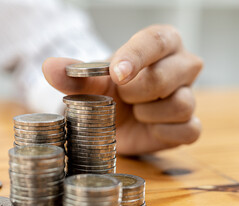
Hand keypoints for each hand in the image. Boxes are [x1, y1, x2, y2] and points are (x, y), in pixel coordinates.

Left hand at [42, 25, 202, 154]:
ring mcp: (188, 96)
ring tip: (134, 112)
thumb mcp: (91, 82)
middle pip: (171, 74)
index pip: (157, 41)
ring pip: (181, 104)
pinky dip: (163, 132)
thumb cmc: (109, 92)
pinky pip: (188, 130)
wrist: (115, 121)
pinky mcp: (189, 125)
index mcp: (160, 45)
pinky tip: (147, 127)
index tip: (116, 74)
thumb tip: (49, 67)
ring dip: (149, 113)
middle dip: (138, 90)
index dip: (136, 57)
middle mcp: (181, 66)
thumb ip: (72, 74)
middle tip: (122, 96)